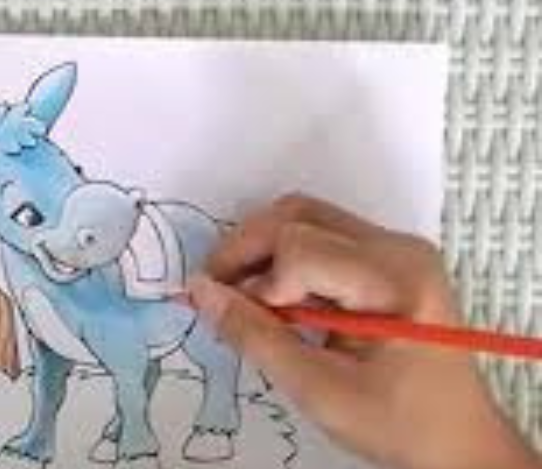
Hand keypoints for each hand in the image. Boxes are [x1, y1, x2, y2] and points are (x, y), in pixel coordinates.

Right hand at [184, 194, 538, 468]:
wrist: (457, 441)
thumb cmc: (396, 423)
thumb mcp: (319, 390)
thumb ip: (256, 336)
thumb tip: (199, 291)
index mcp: (395, 278)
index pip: (300, 247)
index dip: (258, 282)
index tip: (241, 322)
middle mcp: (398, 247)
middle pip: (299, 216)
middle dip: (247, 251)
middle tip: (217, 294)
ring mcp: (395, 249)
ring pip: (305, 219)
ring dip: (263, 253)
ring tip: (245, 299)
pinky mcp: (386, 260)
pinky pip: (321, 238)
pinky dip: (285, 261)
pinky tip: (276, 301)